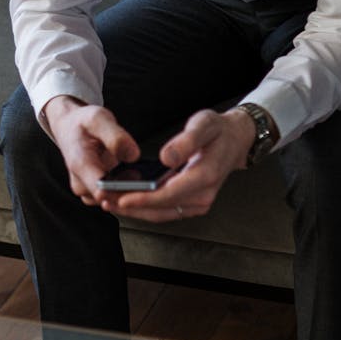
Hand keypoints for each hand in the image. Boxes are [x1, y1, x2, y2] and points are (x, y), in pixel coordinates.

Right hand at [44, 96, 139, 205]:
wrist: (71, 130)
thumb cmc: (83, 124)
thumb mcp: (98, 119)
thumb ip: (115, 137)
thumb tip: (134, 156)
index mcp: (80, 165)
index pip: (100, 188)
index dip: (122, 191)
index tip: (142, 185)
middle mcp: (81, 184)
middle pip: (111, 200)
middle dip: (131, 193)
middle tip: (152, 181)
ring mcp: (89, 192)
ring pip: (114, 203)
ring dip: (131, 194)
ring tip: (146, 178)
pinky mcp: (97, 195)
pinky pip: (115, 200)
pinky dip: (128, 192)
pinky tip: (139, 180)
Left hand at [98, 108, 255, 222]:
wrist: (234, 142)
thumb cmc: (217, 131)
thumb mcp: (204, 125)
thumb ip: (186, 141)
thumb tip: (166, 158)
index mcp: (205, 176)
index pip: (169, 194)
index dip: (144, 199)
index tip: (122, 199)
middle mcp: (203, 196)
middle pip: (162, 209)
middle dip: (133, 208)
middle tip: (105, 201)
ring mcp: (199, 204)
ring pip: (162, 214)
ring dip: (136, 212)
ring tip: (110, 203)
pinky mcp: (193, 205)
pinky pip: (166, 211)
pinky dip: (146, 209)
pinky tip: (127, 203)